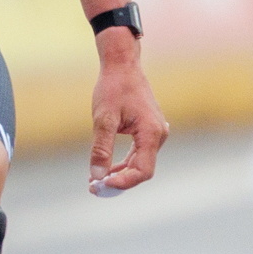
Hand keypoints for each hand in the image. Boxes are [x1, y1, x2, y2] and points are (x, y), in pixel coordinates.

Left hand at [88, 39, 167, 194]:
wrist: (122, 65)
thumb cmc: (113, 88)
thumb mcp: (103, 119)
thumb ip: (101, 148)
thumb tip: (97, 175)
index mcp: (151, 133)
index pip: (142, 171)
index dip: (123, 183)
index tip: (101, 185)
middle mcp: (158, 135)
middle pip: (141, 170)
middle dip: (118, 181)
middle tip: (94, 187)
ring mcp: (155, 133)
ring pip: (139, 164)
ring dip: (119, 174)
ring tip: (95, 181)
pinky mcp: (148, 131)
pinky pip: (138, 154)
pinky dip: (122, 164)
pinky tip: (105, 169)